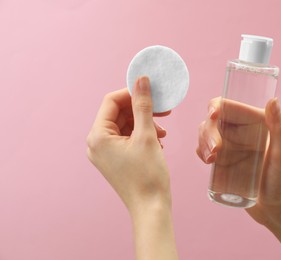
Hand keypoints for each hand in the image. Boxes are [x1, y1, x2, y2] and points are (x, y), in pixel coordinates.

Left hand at [87, 76, 171, 212]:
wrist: (151, 208)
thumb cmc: (148, 175)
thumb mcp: (147, 135)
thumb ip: (143, 105)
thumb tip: (141, 80)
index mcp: (98, 136)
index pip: (111, 101)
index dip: (131, 93)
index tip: (151, 91)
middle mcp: (96, 144)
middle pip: (118, 113)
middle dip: (141, 109)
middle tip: (162, 109)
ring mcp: (104, 153)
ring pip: (124, 125)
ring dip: (143, 122)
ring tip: (162, 130)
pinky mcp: (114, 160)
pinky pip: (126, 138)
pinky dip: (141, 134)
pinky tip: (158, 139)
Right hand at [197, 97, 280, 258]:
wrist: (274, 208)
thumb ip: (280, 128)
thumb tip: (272, 100)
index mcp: (254, 122)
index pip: (228, 106)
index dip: (215, 107)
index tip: (213, 117)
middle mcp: (240, 130)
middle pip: (212, 120)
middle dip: (208, 133)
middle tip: (215, 153)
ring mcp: (229, 144)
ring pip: (204, 133)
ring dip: (202, 142)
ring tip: (211, 160)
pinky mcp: (222, 159)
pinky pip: (203, 148)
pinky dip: (201, 152)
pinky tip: (208, 162)